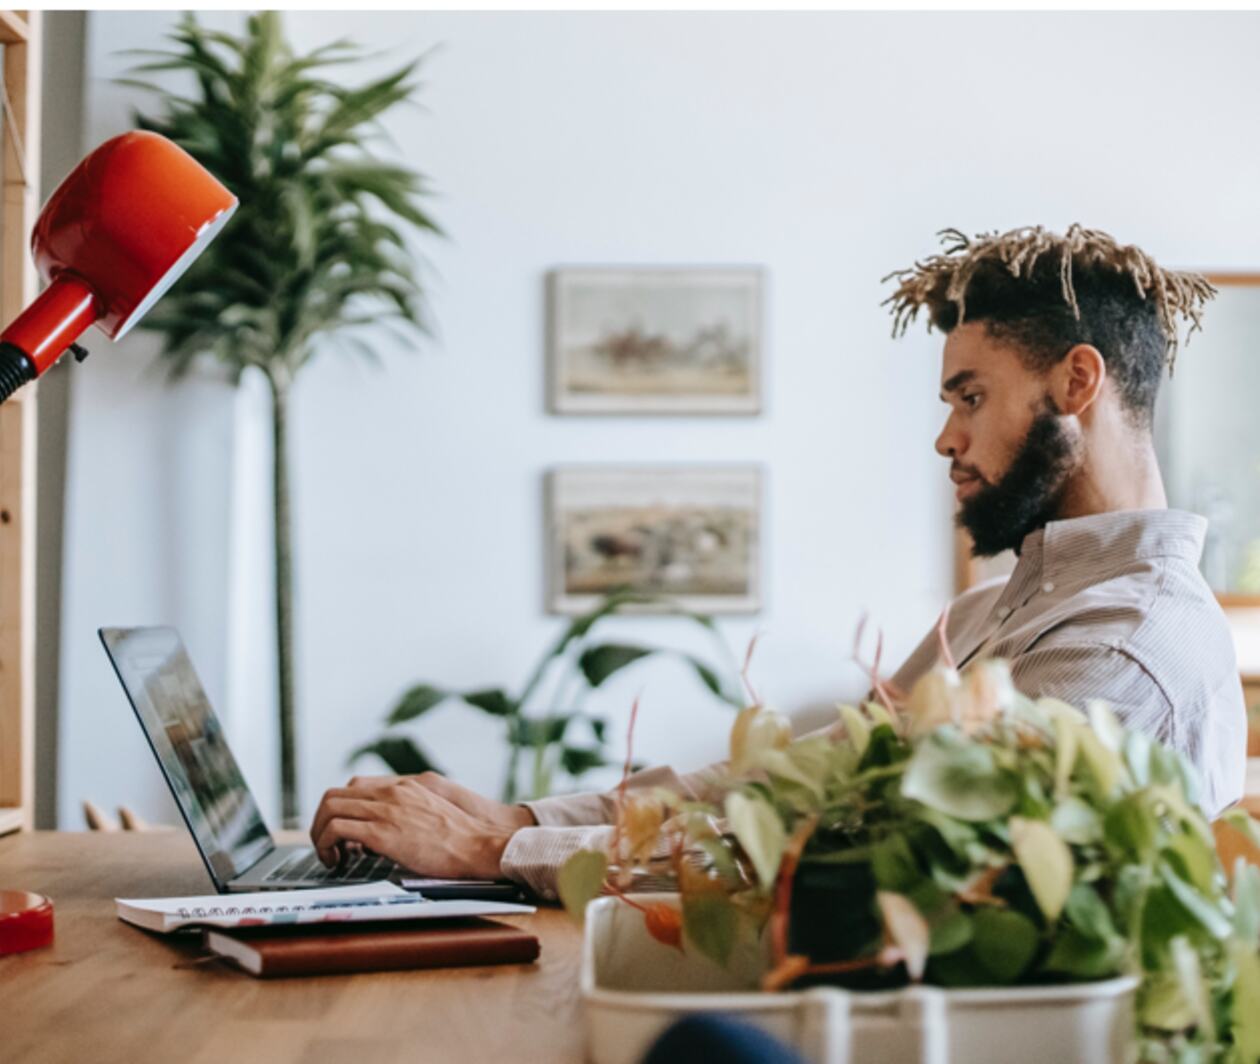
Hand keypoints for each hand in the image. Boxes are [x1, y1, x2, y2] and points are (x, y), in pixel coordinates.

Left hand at [309, 772, 536, 878]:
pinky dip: (327, 845)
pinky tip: (338, 862)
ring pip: (329, 810)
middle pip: (333, 795)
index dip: (340, 809)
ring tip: (330, 856)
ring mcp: (385, 810)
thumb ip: (405, 814)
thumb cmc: (459, 839)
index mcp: (403, 787)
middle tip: (327, 845)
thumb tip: (382, 835)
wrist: (476, 846)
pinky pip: (337, 829)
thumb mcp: (430, 813)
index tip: (341, 832)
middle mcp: (390, 793)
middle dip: (321, 822)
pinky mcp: (381, 832)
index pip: (353, 787)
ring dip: (320, 834)